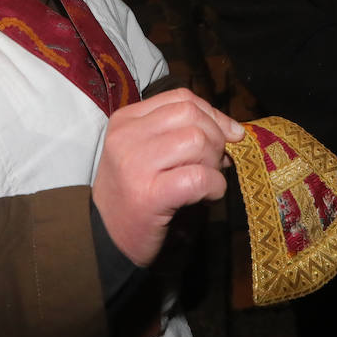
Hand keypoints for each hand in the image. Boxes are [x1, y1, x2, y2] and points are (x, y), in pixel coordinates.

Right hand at [92, 87, 243, 266]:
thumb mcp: (148, 152)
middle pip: (191, 115)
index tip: (227, 134)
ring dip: (214, 164)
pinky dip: (214, 187)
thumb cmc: (133, 193)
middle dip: (216, 137)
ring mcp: (134, 165)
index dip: (213, 114)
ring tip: (206, 182)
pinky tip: (207, 197)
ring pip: (197, 141)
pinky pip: (198, 177)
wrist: (105, 238)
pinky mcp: (148, 196)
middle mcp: (126, 136)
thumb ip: (181, 134)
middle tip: (214, 163)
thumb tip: (232, 131)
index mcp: (126, 120)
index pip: (181, 98)